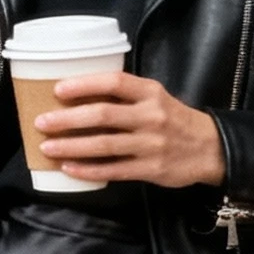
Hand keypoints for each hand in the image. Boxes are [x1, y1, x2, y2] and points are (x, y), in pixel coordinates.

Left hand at [35, 70, 226, 188]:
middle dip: (68, 119)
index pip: (114, 82)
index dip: (84, 84)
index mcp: (150, 92)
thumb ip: (126, 96)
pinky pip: (114, 170)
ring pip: (104, 145)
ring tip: (47, 148)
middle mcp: (151, 116)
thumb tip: (79, 96)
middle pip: (103, 116)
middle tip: (42, 122)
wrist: (210, 148)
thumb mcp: (156, 98)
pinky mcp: (151, 169)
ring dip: (72, 147)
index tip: (58, 89)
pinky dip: (89, 170)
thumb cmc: (175, 120)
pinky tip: (69, 169)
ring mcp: (151, 144)